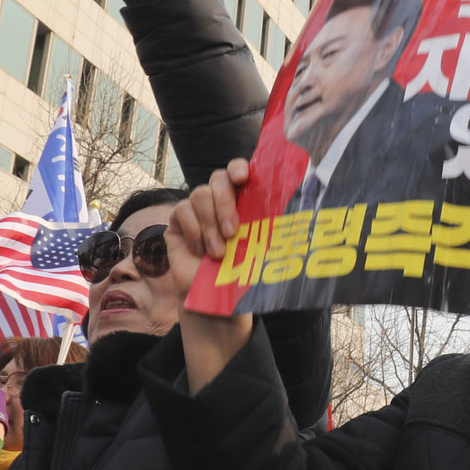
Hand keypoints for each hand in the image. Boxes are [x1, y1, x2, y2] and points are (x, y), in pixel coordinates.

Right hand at [167, 158, 254, 391]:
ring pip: (199, 194)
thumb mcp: (258, 250)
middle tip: (233, 232)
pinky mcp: (177, 222)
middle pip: (218, 178)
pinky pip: (181, 211)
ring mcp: (197, 209)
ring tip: (217, 253)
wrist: (215, 302)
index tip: (243, 178)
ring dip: (210, 223)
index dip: (239, 167)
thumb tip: (292, 217)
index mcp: (244, 200)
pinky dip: (193, 231)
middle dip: (225, 203)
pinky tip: (199, 251)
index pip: (240, 170)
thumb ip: (264, 229)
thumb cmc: (242, 276)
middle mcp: (220, 199)